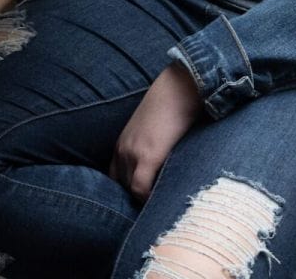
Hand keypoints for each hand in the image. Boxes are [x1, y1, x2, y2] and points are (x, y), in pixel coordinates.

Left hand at [110, 63, 202, 202]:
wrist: (180, 86)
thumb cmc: (173, 106)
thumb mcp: (154, 129)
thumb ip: (151, 146)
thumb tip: (165, 164)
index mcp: (122, 144)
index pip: (115, 179)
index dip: (129, 193)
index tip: (146, 202)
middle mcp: (122, 150)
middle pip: (121, 188)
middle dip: (137, 200)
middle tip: (155, 209)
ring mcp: (132, 153)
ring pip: (130, 191)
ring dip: (144, 201)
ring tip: (161, 207)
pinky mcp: (147, 155)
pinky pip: (140, 189)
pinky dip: (148, 199)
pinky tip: (163, 201)